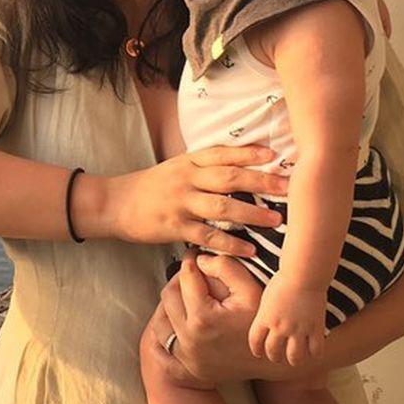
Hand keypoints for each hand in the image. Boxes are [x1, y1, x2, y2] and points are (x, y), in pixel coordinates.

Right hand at [86, 147, 289, 257]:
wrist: (114, 203)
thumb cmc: (151, 187)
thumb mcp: (176, 168)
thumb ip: (204, 167)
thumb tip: (242, 168)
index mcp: (189, 161)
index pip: (223, 153)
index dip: (249, 153)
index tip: (275, 154)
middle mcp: (187, 178)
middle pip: (229, 177)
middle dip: (262, 181)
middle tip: (290, 188)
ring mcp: (180, 202)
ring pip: (222, 206)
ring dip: (252, 213)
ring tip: (277, 220)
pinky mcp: (174, 227)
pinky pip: (207, 236)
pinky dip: (231, 244)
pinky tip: (249, 250)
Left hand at [151, 254, 320, 385]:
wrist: (272, 360)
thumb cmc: (262, 321)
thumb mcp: (250, 289)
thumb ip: (225, 267)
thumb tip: (199, 260)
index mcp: (203, 317)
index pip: (185, 277)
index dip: (190, 261)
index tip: (195, 256)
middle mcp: (189, 339)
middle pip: (168, 297)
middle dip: (178, 281)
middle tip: (192, 276)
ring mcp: (186, 357)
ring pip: (160, 322)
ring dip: (169, 306)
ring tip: (185, 297)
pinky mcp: (187, 370)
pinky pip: (161, 352)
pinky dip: (164, 337)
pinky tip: (175, 323)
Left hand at [247, 273, 326, 366]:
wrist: (303, 274)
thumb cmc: (285, 279)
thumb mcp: (268, 296)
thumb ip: (266, 312)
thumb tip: (266, 321)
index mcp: (265, 317)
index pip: (255, 341)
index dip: (256, 350)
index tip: (258, 353)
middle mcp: (279, 327)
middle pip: (273, 351)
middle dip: (274, 357)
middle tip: (277, 357)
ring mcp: (298, 329)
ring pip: (294, 357)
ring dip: (293, 360)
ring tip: (294, 359)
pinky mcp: (315, 328)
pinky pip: (315, 350)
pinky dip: (314, 354)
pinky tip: (313, 352)